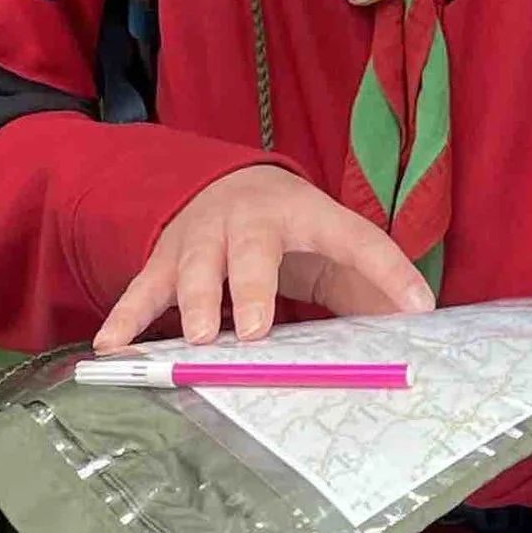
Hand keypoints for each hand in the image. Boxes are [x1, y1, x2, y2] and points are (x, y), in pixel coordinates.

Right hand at [98, 165, 437, 345]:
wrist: (228, 184)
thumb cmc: (293, 229)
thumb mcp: (336, 243)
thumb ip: (372, 280)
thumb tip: (419, 317)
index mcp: (306, 213)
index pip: (352, 237)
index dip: (386, 269)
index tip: (415, 305)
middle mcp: (249, 220)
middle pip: (250, 250)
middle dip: (251, 289)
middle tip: (255, 330)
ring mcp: (201, 238)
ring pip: (193, 267)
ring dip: (193, 303)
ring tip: (197, 340)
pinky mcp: (164, 260)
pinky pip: (142, 290)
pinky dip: (126, 318)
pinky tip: (112, 348)